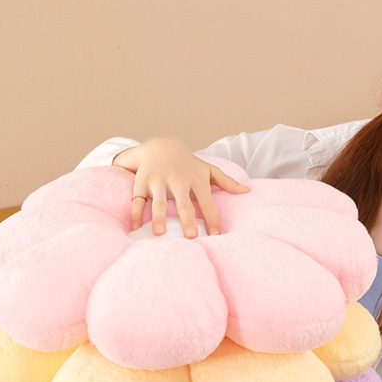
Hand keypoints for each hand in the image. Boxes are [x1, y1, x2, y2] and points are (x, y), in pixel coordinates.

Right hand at [112, 137, 249, 236]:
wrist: (160, 144)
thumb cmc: (188, 162)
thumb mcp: (207, 169)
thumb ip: (226, 181)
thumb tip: (247, 191)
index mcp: (196, 180)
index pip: (207, 203)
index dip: (213, 219)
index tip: (217, 235)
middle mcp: (178, 180)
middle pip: (184, 203)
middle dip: (187, 219)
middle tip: (191, 236)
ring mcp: (159, 180)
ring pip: (159, 201)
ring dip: (159, 217)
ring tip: (159, 233)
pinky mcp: (142, 180)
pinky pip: (138, 198)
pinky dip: (135, 212)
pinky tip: (135, 226)